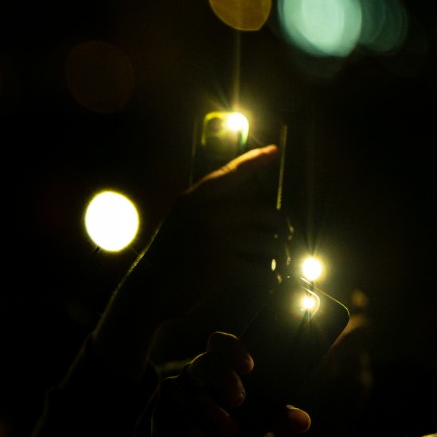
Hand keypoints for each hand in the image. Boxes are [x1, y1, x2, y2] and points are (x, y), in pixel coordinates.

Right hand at [120, 146, 290, 324]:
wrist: (151, 285)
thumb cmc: (168, 254)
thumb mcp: (181, 220)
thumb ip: (207, 207)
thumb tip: (248, 202)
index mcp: (195, 199)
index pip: (231, 173)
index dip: (255, 160)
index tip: (275, 150)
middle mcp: (207, 213)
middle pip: (265, 213)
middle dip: (282, 225)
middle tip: (286, 233)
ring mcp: (216, 238)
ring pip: (269, 243)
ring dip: (280, 254)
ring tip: (280, 261)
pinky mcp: (223, 264)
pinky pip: (261, 269)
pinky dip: (270, 277)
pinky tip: (273, 280)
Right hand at [135, 332, 309, 436]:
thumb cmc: (230, 420)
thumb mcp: (257, 418)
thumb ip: (278, 417)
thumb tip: (303, 422)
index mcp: (217, 364)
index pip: (219, 342)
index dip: (233, 349)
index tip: (250, 366)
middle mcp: (193, 373)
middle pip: (204, 362)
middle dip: (223, 379)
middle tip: (240, 400)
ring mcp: (175, 394)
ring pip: (188, 395)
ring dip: (212, 414)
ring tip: (231, 433)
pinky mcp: (163, 417)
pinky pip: (179, 424)